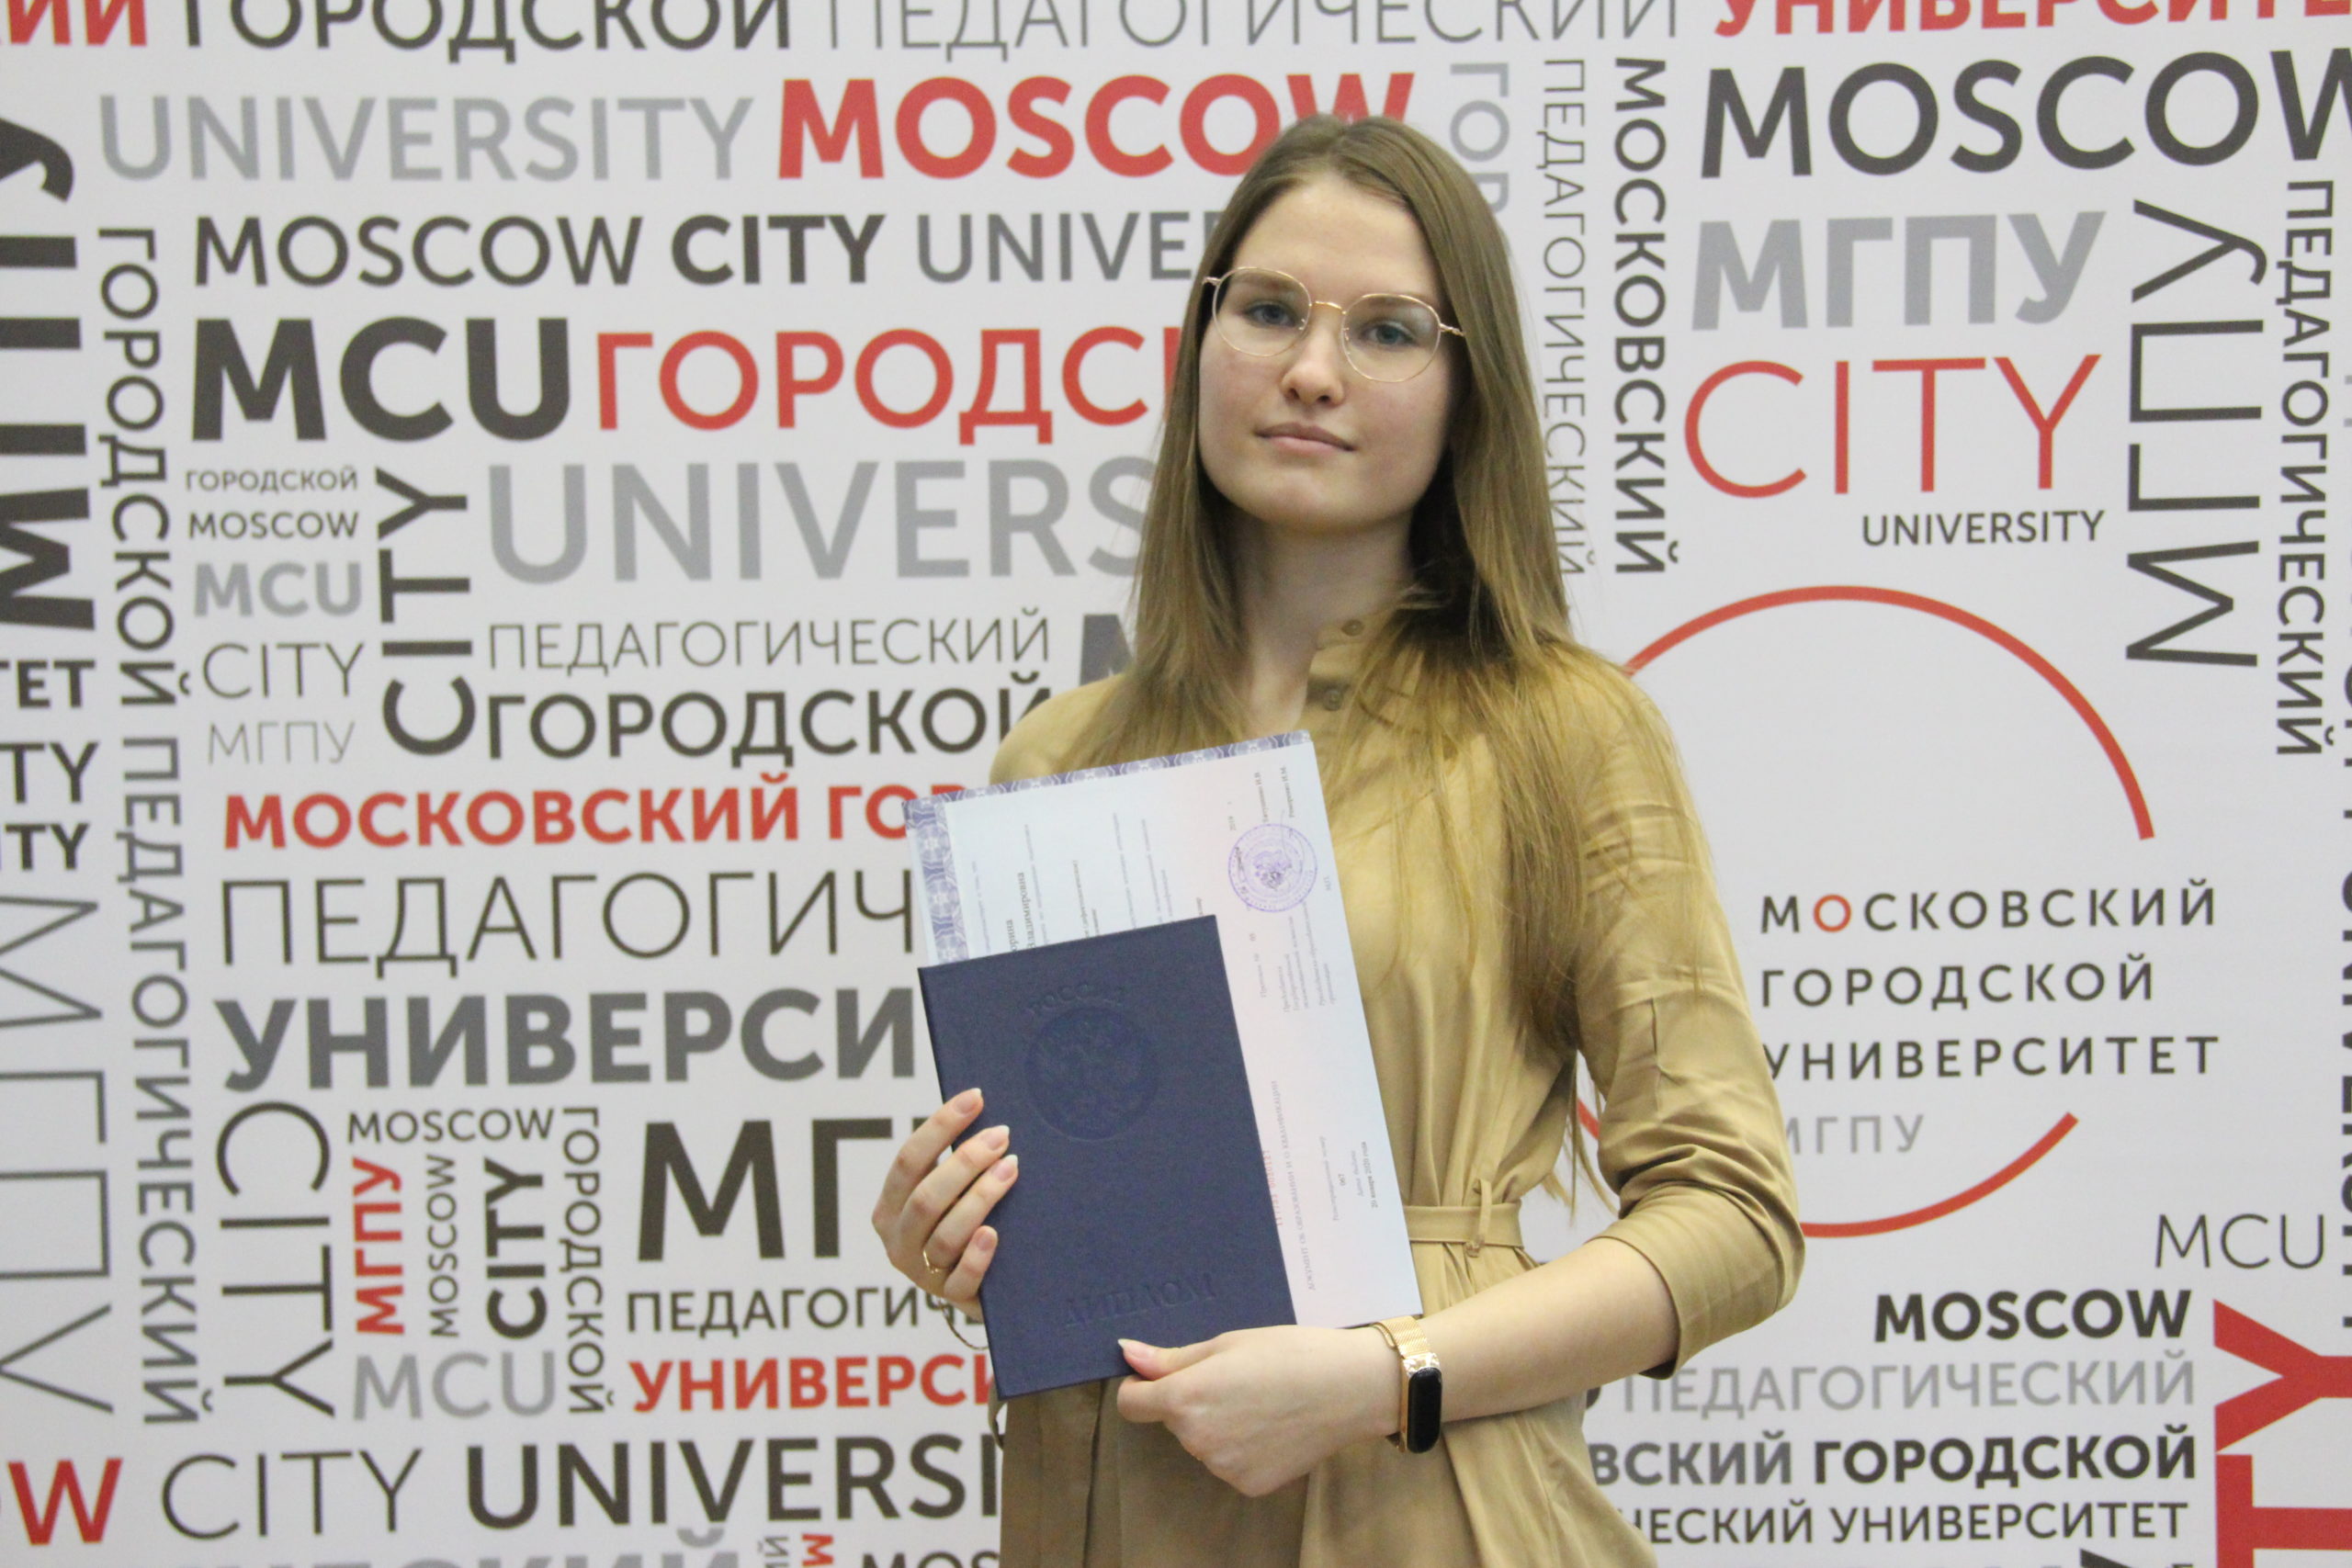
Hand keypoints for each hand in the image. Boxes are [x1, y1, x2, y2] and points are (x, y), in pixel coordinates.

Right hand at [869, 1088, 1018, 1315]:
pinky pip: (961, 1279)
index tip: (976, 1098)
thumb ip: (955, 1165)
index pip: (908, 1160)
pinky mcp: (950, 1298)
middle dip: (965, 1162)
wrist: (989, 1287)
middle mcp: (898, 1241)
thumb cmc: (968, 1224)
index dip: (940, 1126)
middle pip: (926, 1197)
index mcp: (890, 1207)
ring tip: (1011, 1168)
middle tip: (1002, 1136)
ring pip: (946, 1235)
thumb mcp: (950, 1194)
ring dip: (980, 1197)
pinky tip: (994, 1233)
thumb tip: (983, 1107)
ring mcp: (922, 1273)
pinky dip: (977, 1256)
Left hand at [1114, 1326, 1396, 1495]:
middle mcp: (1197, 1440)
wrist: (1350, 1387)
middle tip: (1236, 1379)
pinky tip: (1274, 1427)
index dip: (1141, 1388)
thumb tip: (1126, 1354)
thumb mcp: (1227, 1344)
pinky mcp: (1249, 1485)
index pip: (1131, 1404)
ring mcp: (1223, 1468)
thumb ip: (1172, 1358)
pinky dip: (1243, 1448)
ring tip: (1262, 1401)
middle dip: (1192, 1402)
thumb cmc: (1290, 1353)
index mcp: (1185, 1399)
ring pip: (1202, 1443)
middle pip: (1173, 1421)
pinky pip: (1230, 1463)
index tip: (1162, 1377)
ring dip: (1218, 1426)